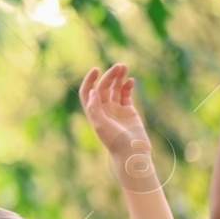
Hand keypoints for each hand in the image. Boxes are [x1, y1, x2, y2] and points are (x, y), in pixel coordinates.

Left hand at [80, 64, 156, 190]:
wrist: (132, 152)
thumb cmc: (115, 141)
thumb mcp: (100, 125)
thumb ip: (94, 107)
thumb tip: (93, 90)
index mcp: (94, 111)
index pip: (88, 91)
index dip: (90, 79)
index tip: (96, 70)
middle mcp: (104, 108)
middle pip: (104, 86)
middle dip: (110, 75)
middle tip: (119, 66)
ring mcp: (116, 109)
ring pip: (115, 88)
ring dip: (119, 77)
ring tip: (124, 67)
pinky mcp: (128, 110)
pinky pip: (126, 94)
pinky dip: (127, 86)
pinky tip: (130, 81)